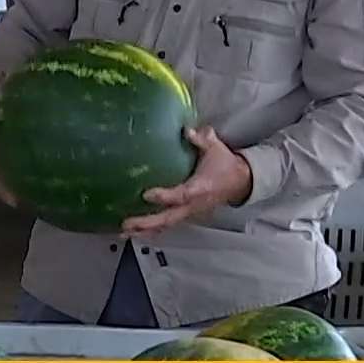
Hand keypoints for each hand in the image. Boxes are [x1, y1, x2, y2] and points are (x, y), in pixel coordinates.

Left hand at [121, 126, 250, 236]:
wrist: (239, 183)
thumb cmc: (225, 165)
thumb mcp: (215, 148)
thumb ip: (202, 139)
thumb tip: (187, 130)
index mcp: (201, 187)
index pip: (182, 195)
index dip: (165, 197)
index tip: (146, 195)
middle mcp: (194, 204)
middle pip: (169, 218)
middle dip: (148, 222)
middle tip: (127, 223)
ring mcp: (190, 213)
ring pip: (167, 225)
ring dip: (145, 231)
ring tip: (124, 232)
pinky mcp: (186, 216)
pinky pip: (168, 226)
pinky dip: (151, 231)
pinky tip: (134, 233)